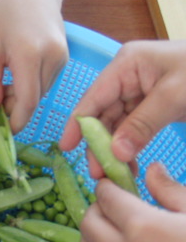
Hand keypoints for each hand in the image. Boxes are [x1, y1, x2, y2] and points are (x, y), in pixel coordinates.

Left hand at [0, 0, 72, 132]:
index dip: (15, 121)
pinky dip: (30, 87)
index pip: (27, 101)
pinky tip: (16, 77)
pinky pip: (45, 83)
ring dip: (21, 98)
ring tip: (2, 85)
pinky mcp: (64, 58)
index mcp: (30, 55)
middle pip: (34, 100)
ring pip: (40, 93)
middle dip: (14, 109)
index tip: (1, 130)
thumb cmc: (6, 14)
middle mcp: (52, 58)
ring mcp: (61, 58)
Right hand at [60, 40, 185, 163]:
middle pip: (102, 115)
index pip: (93, 97)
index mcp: (127, 65)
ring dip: (115, 151)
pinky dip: (131, 149)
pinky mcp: (152, 106)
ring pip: (117, 126)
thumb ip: (142, 124)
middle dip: (99, 144)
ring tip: (117, 176)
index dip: (77, 124)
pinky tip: (131, 167)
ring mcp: (140, 92)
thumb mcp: (175, 96)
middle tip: (99, 174)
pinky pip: (134, 130)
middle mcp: (128, 77)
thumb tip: (116, 153)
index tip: (66, 149)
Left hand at [79, 163, 185, 241]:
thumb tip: (151, 169)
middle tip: (114, 206)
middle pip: (88, 222)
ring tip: (113, 231)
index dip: (108, 187)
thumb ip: (170, 190)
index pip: (106, 198)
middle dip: (97, 208)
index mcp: (143, 226)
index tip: (112, 185)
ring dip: (93, 235)